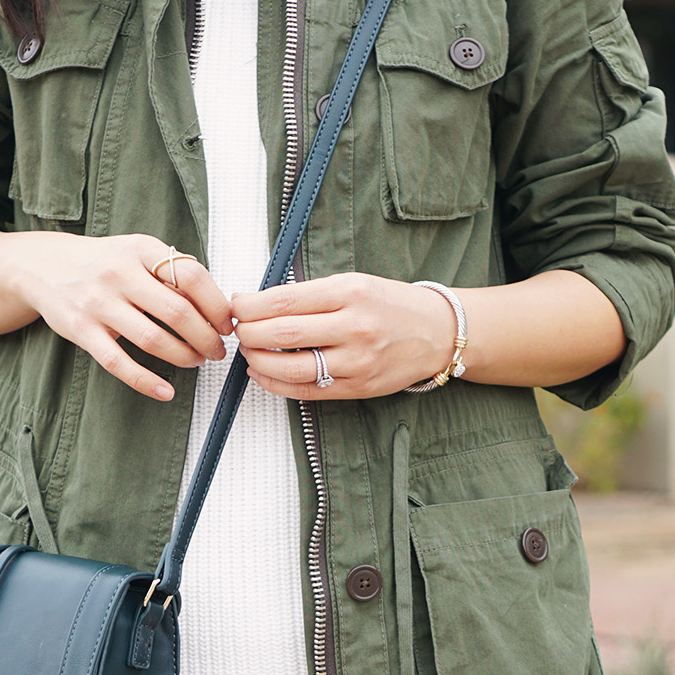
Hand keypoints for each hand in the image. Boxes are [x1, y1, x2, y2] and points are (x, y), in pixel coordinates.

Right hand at [8, 233, 232, 401]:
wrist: (44, 265)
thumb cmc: (102, 262)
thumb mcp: (136, 251)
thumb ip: (170, 271)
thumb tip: (215, 305)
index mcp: (140, 250)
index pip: (192, 276)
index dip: (216, 304)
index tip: (226, 323)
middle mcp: (119, 274)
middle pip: (178, 312)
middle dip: (207, 338)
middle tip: (217, 350)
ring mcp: (98, 303)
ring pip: (153, 340)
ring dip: (184, 357)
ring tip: (196, 361)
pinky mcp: (81, 330)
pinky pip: (119, 363)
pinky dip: (146, 381)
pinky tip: (165, 391)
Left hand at [231, 274, 455, 400]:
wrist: (438, 332)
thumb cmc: (391, 304)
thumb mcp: (355, 283)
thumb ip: (311, 294)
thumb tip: (259, 304)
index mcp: (350, 293)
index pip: (284, 300)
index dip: (250, 306)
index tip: (237, 305)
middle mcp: (354, 327)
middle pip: (282, 334)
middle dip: (249, 332)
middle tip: (238, 328)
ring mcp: (356, 362)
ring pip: (290, 367)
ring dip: (258, 360)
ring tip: (249, 351)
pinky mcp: (357, 388)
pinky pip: (305, 391)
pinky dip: (275, 384)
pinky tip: (263, 373)